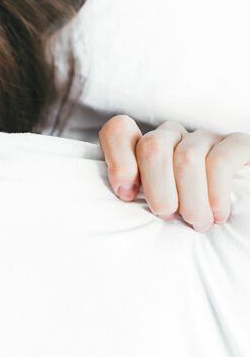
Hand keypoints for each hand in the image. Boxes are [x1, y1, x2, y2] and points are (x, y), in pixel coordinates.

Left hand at [98, 115, 249, 230]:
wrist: (236, 226)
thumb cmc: (185, 219)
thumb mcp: (152, 207)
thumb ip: (132, 194)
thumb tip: (122, 193)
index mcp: (145, 148)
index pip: (118, 130)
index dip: (118, 160)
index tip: (127, 195)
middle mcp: (173, 136)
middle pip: (152, 146)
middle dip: (157, 187)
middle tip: (167, 215)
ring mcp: (205, 138)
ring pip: (186, 157)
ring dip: (190, 198)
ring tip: (197, 222)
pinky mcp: (237, 144)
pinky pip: (220, 161)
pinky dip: (215, 192)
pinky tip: (218, 214)